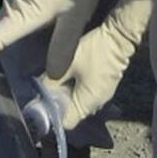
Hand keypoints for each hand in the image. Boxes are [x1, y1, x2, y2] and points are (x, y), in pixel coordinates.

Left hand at [44, 0, 153, 130]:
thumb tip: (36, 95)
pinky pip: (86, 94)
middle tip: (47, 87)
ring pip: (78, 103)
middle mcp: (96, 105)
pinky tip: (72, 74)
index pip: (64, 123)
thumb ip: (50, 82)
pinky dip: (76, 88)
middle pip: (71, 113)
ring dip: (67, 94)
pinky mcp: (105, 86)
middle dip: (58, 103)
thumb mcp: (67, 64)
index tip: (41, 103)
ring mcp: (103, 96)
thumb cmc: (94, 51)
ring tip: (58, 78)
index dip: (51, 115)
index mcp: (87, 104)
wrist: (120, 35)